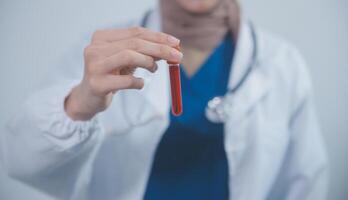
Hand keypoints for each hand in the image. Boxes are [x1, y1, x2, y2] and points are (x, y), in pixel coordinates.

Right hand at [65, 27, 181, 120]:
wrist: (88, 99)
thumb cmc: (111, 76)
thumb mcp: (127, 61)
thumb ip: (145, 52)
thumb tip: (171, 48)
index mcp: (102, 37)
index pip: (135, 32)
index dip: (158, 36)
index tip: (176, 42)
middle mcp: (95, 48)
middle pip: (134, 43)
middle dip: (160, 49)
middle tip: (178, 57)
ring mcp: (94, 66)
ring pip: (128, 56)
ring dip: (148, 62)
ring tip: (154, 69)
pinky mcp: (97, 84)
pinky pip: (126, 80)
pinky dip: (139, 82)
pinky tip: (140, 84)